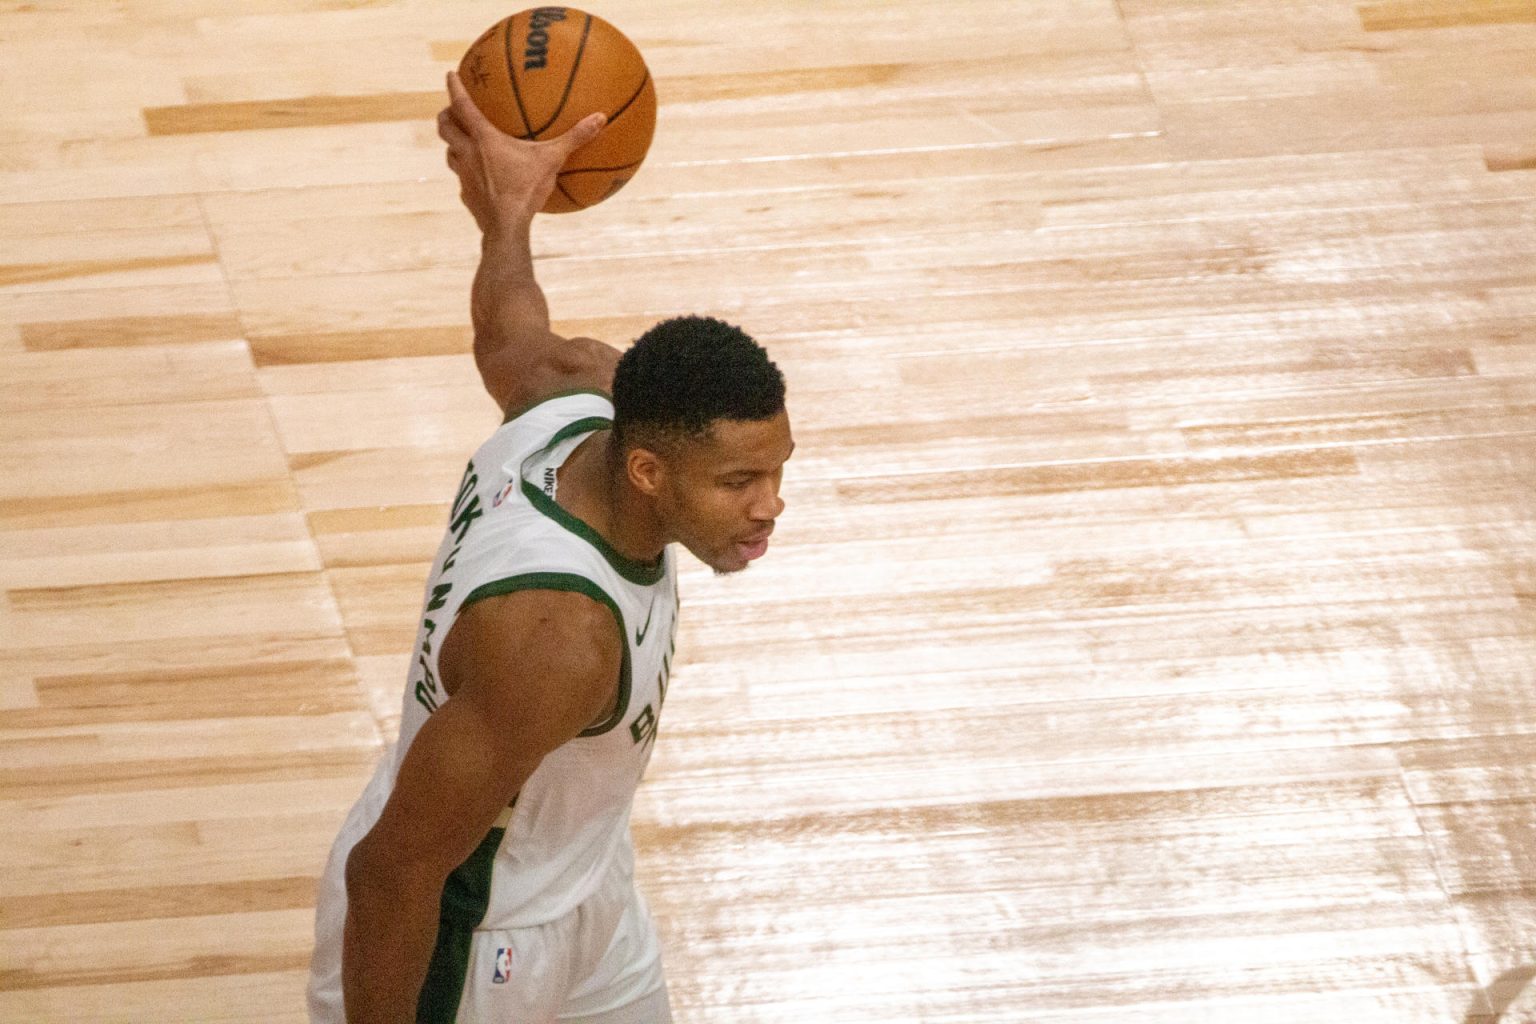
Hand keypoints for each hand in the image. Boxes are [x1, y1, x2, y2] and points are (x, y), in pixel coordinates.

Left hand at [437, 71, 606, 233]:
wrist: (506, 226)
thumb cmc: (526, 189)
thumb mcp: (551, 160)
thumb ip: (573, 138)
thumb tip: (599, 118)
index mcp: (483, 139)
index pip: (462, 105)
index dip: (455, 87)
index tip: (451, 74)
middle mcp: (467, 154)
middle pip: (445, 128)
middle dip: (446, 116)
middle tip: (451, 111)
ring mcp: (464, 176)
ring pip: (450, 154)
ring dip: (453, 146)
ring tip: (462, 144)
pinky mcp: (467, 197)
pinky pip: (463, 181)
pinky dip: (468, 175)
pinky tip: (480, 180)